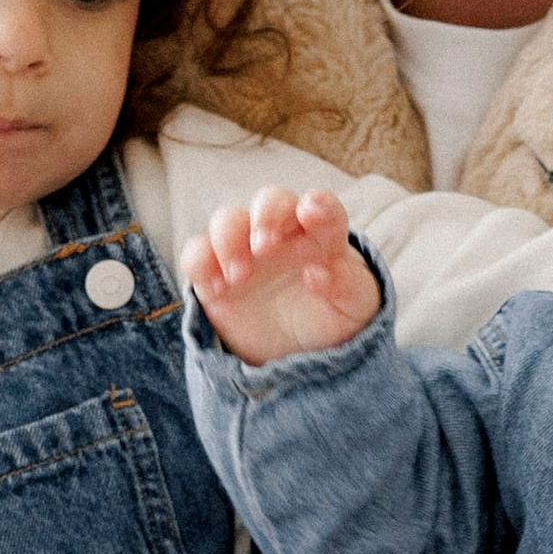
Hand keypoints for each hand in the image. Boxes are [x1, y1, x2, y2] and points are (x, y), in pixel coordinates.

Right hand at [182, 185, 381, 364]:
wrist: (299, 353)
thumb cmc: (333, 318)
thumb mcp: (355, 307)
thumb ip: (347, 286)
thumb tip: (318, 273)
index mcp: (321, 235)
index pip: (322, 208)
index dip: (318, 205)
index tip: (312, 212)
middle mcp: (281, 234)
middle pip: (270, 201)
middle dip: (266, 216)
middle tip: (265, 247)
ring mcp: (245, 250)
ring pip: (228, 220)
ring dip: (229, 240)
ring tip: (240, 277)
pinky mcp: (215, 274)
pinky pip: (197, 253)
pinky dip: (200, 264)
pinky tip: (217, 290)